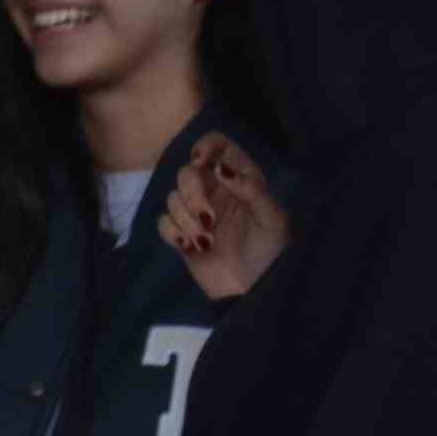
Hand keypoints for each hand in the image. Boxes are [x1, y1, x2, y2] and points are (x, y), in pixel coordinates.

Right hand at [163, 141, 289, 301]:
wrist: (253, 291)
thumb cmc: (270, 252)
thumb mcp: (272, 219)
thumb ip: (252, 189)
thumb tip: (221, 168)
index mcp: (240, 180)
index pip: (218, 145)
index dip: (206, 147)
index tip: (202, 163)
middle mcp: (216, 191)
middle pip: (187, 172)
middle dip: (193, 193)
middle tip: (209, 217)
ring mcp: (197, 213)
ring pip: (173, 198)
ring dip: (187, 219)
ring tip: (207, 241)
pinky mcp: (182, 235)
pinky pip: (164, 222)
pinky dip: (175, 233)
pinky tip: (192, 247)